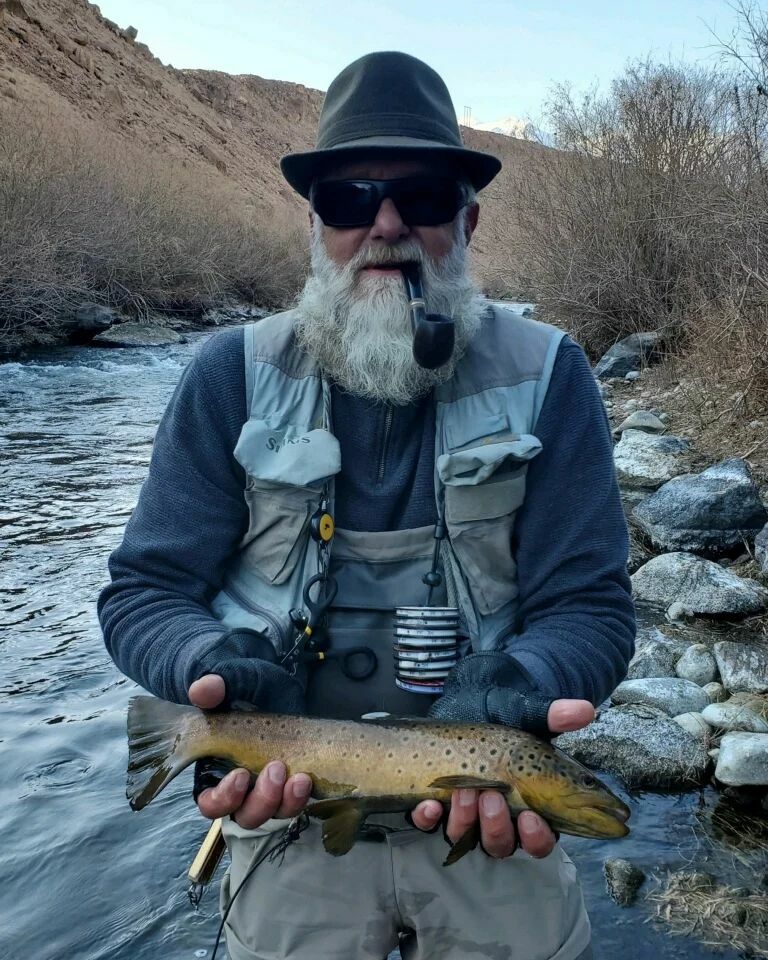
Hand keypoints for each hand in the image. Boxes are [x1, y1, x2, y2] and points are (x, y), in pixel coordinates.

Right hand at [189, 674, 311, 828]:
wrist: (274, 682)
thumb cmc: (242, 685)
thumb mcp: (229, 680)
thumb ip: (214, 686)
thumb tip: (202, 691)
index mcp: (214, 769)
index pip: (210, 801)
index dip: (222, 798)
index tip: (239, 775)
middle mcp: (241, 787)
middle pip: (244, 815)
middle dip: (261, 801)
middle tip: (276, 769)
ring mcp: (268, 786)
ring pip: (272, 814)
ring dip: (286, 802)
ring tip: (300, 778)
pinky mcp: (291, 782)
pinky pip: (295, 803)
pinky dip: (301, 797)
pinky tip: (308, 779)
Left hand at [411, 698, 594, 857]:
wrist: (468, 699)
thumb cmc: (505, 714)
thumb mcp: (528, 713)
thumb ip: (554, 716)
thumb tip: (586, 709)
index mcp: (531, 805)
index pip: (540, 840)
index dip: (537, 838)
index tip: (532, 818)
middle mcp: (499, 817)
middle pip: (502, 844)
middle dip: (497, 827)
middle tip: (493, 799)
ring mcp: (466, 813)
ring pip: (467, 838)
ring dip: (465, 820)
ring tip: (466, 790)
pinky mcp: (437, 803)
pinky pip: (429, 824)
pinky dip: (428, 819)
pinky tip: (430, 805)